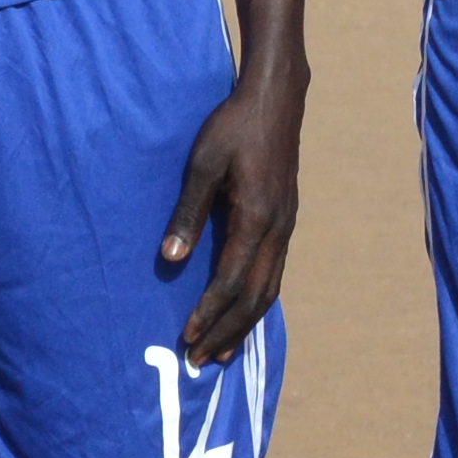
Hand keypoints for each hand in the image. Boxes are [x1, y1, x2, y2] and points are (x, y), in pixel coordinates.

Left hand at [164, 66, 304, 365]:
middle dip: (228, 329)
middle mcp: (278, 228)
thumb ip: (187, 212)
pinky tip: (245, 311)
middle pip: (256, 294)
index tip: (187, 336)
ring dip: (246, 322)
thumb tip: (170, 259)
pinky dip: (259, 300)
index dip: (209, 312)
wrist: (276, 99)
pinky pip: (275, 271)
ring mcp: (287, 225)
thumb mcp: (202, 164)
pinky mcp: (286, 219)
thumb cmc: (233, 126)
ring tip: (223, 350)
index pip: (231, 279)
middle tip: (200, 358)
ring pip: (270, 287)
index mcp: (257, 216)